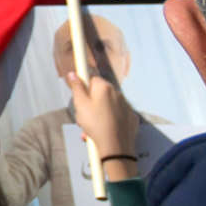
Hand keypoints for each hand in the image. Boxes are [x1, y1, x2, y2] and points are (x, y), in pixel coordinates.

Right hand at [62, 11, 143, 170]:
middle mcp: (117, 94)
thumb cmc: (96, 126)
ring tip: (91, 132)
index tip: (83, 55)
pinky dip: (110, 124)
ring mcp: (126, 107)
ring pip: (108, 107)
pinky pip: (117, 118)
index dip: (84, 83)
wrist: (117, 150)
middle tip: (84, 118)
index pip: (91, 80)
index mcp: (103, 87)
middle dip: (91, 104)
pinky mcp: (132, 120)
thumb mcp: (80, 106)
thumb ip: (76, 88)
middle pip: (99, 94)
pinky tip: (103, 135)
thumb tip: (73, 72)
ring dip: (99, 116)